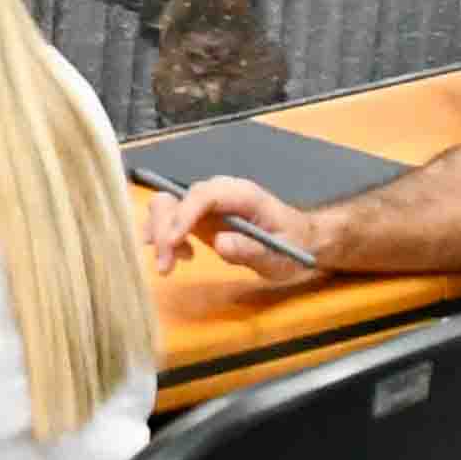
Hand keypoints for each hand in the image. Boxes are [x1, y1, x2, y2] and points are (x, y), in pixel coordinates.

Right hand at [143, 172, 321, 281]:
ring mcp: (208, 204)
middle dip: (164, 230)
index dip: (183, 215)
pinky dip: (165, 237)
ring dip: (159, 234)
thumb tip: (220, 242)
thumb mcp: (279, 254)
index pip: (204, 195)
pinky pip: (171, 218)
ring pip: (168, 205)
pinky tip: (181, 256)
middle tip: (165, 266)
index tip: (171, 243)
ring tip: (168, 265)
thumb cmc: (293, 245)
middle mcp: (220, 193)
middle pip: (178, 198)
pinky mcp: (201, 216)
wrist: (301, 240)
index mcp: (243, 195)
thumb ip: (251, 249)